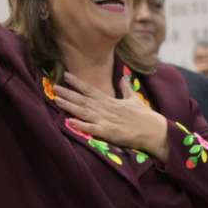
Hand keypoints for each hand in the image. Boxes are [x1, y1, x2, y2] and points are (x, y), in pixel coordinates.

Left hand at [53, 73, 168, 156]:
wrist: (154, 130)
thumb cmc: (144, 116)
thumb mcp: (134, 99)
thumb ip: (126, 88)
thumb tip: (123, 76)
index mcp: (109, 101)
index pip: (90, 89)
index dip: (77, 83)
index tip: (65, 76)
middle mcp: (105, 108)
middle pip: (82, 99)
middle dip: (68, 93)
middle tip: (53, 87)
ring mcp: (105, 120)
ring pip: (83, 111)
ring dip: (69, 106)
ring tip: (56, 100)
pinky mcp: (108, 132)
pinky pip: (91, 128)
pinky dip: (80, 125)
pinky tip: (68, 122)